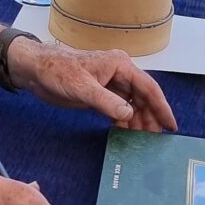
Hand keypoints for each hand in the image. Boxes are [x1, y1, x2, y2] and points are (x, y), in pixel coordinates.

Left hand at [10, 38, 175, 131]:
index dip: (161, 106)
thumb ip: (106, 101)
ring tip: (143, 139)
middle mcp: (119, 73)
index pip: (148, 87)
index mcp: (120, 65)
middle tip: (155, 139)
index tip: (171, 125)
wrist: (34, 70)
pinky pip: (119, 108)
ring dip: (138, 120)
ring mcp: (109, 84)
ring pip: (132, 104)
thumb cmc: (56, 71)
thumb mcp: (82, 87)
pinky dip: (124, 120)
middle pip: (142, 97)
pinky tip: (127, 132)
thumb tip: (129, 113)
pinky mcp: (99, 94)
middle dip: (150, 117)